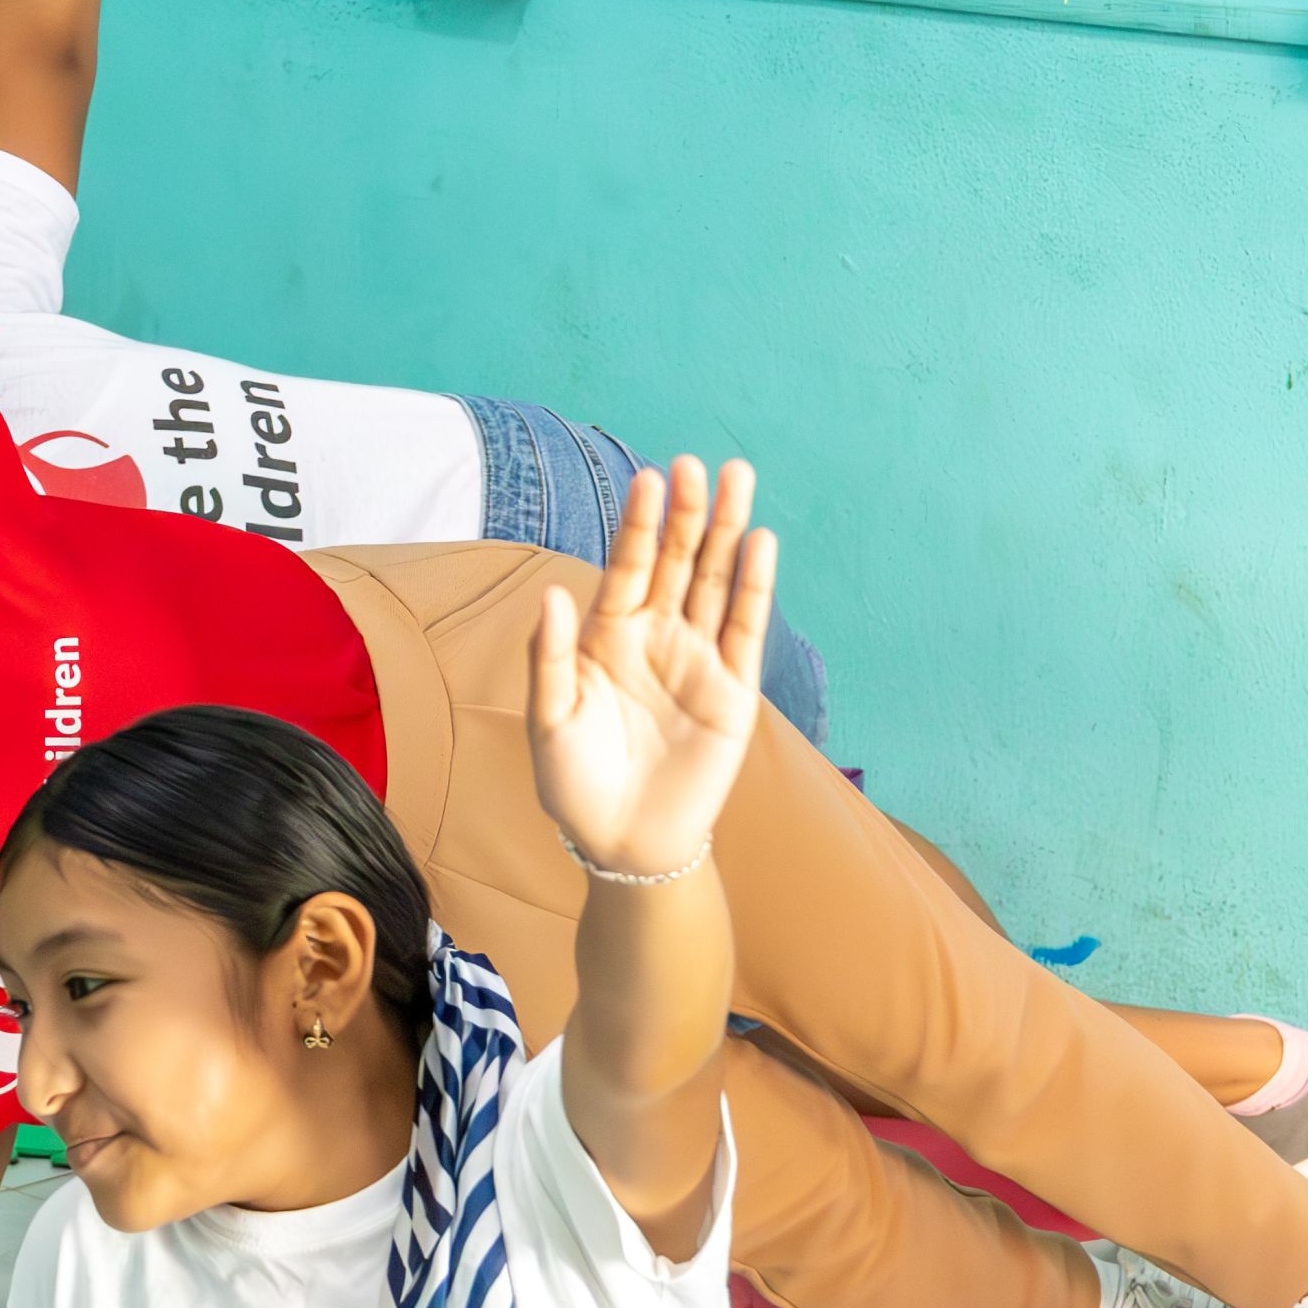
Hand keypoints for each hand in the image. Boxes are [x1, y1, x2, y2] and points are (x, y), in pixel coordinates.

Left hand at [525, 458, 778, 882]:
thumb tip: (551, 592)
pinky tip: (759, 545)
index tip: (649, 477)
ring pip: (716, 583)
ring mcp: (697, 660)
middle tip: (698, 464)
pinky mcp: (732, 692)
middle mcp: (656, 636)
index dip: (640, 523)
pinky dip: (753, 588)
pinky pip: (744, 631)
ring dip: (727, 533)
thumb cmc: (574, 782)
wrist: (621, 842)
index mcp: (608, 635)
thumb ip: (551, 655)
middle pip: (677, 561)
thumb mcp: (548, 718)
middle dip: (688, 514)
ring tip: (738, 479)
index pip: (629, 565)